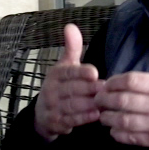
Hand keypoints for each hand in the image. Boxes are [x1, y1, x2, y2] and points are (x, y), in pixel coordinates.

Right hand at [34, 24, 104, 141]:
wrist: (42, 114)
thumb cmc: (60, 86)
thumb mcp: (64, 66)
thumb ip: (72, 48)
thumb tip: (71, 26)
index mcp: (56, 74)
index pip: (68, 72)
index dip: (80, 72)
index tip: (94, 73)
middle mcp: (52, 90)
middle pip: (72, 89)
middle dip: (89, 89)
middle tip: (106, 89)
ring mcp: (53, 108)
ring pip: (73, 106)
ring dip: (90, 104)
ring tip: (105, 102)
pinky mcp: (57, 123)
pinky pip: (72, 120)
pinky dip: (85, 118)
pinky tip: (98, 114)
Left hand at [94, 72, 148, 149]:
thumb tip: (131, 83)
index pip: (130, 81)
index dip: (113, 82)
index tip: (106, 83)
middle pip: (122, 100)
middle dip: (104, 99)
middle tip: (97, 99)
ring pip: (122, 120)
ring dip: (108, 118)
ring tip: (103, 115)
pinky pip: (131, 137)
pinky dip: (118, 134)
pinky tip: (114, 130)